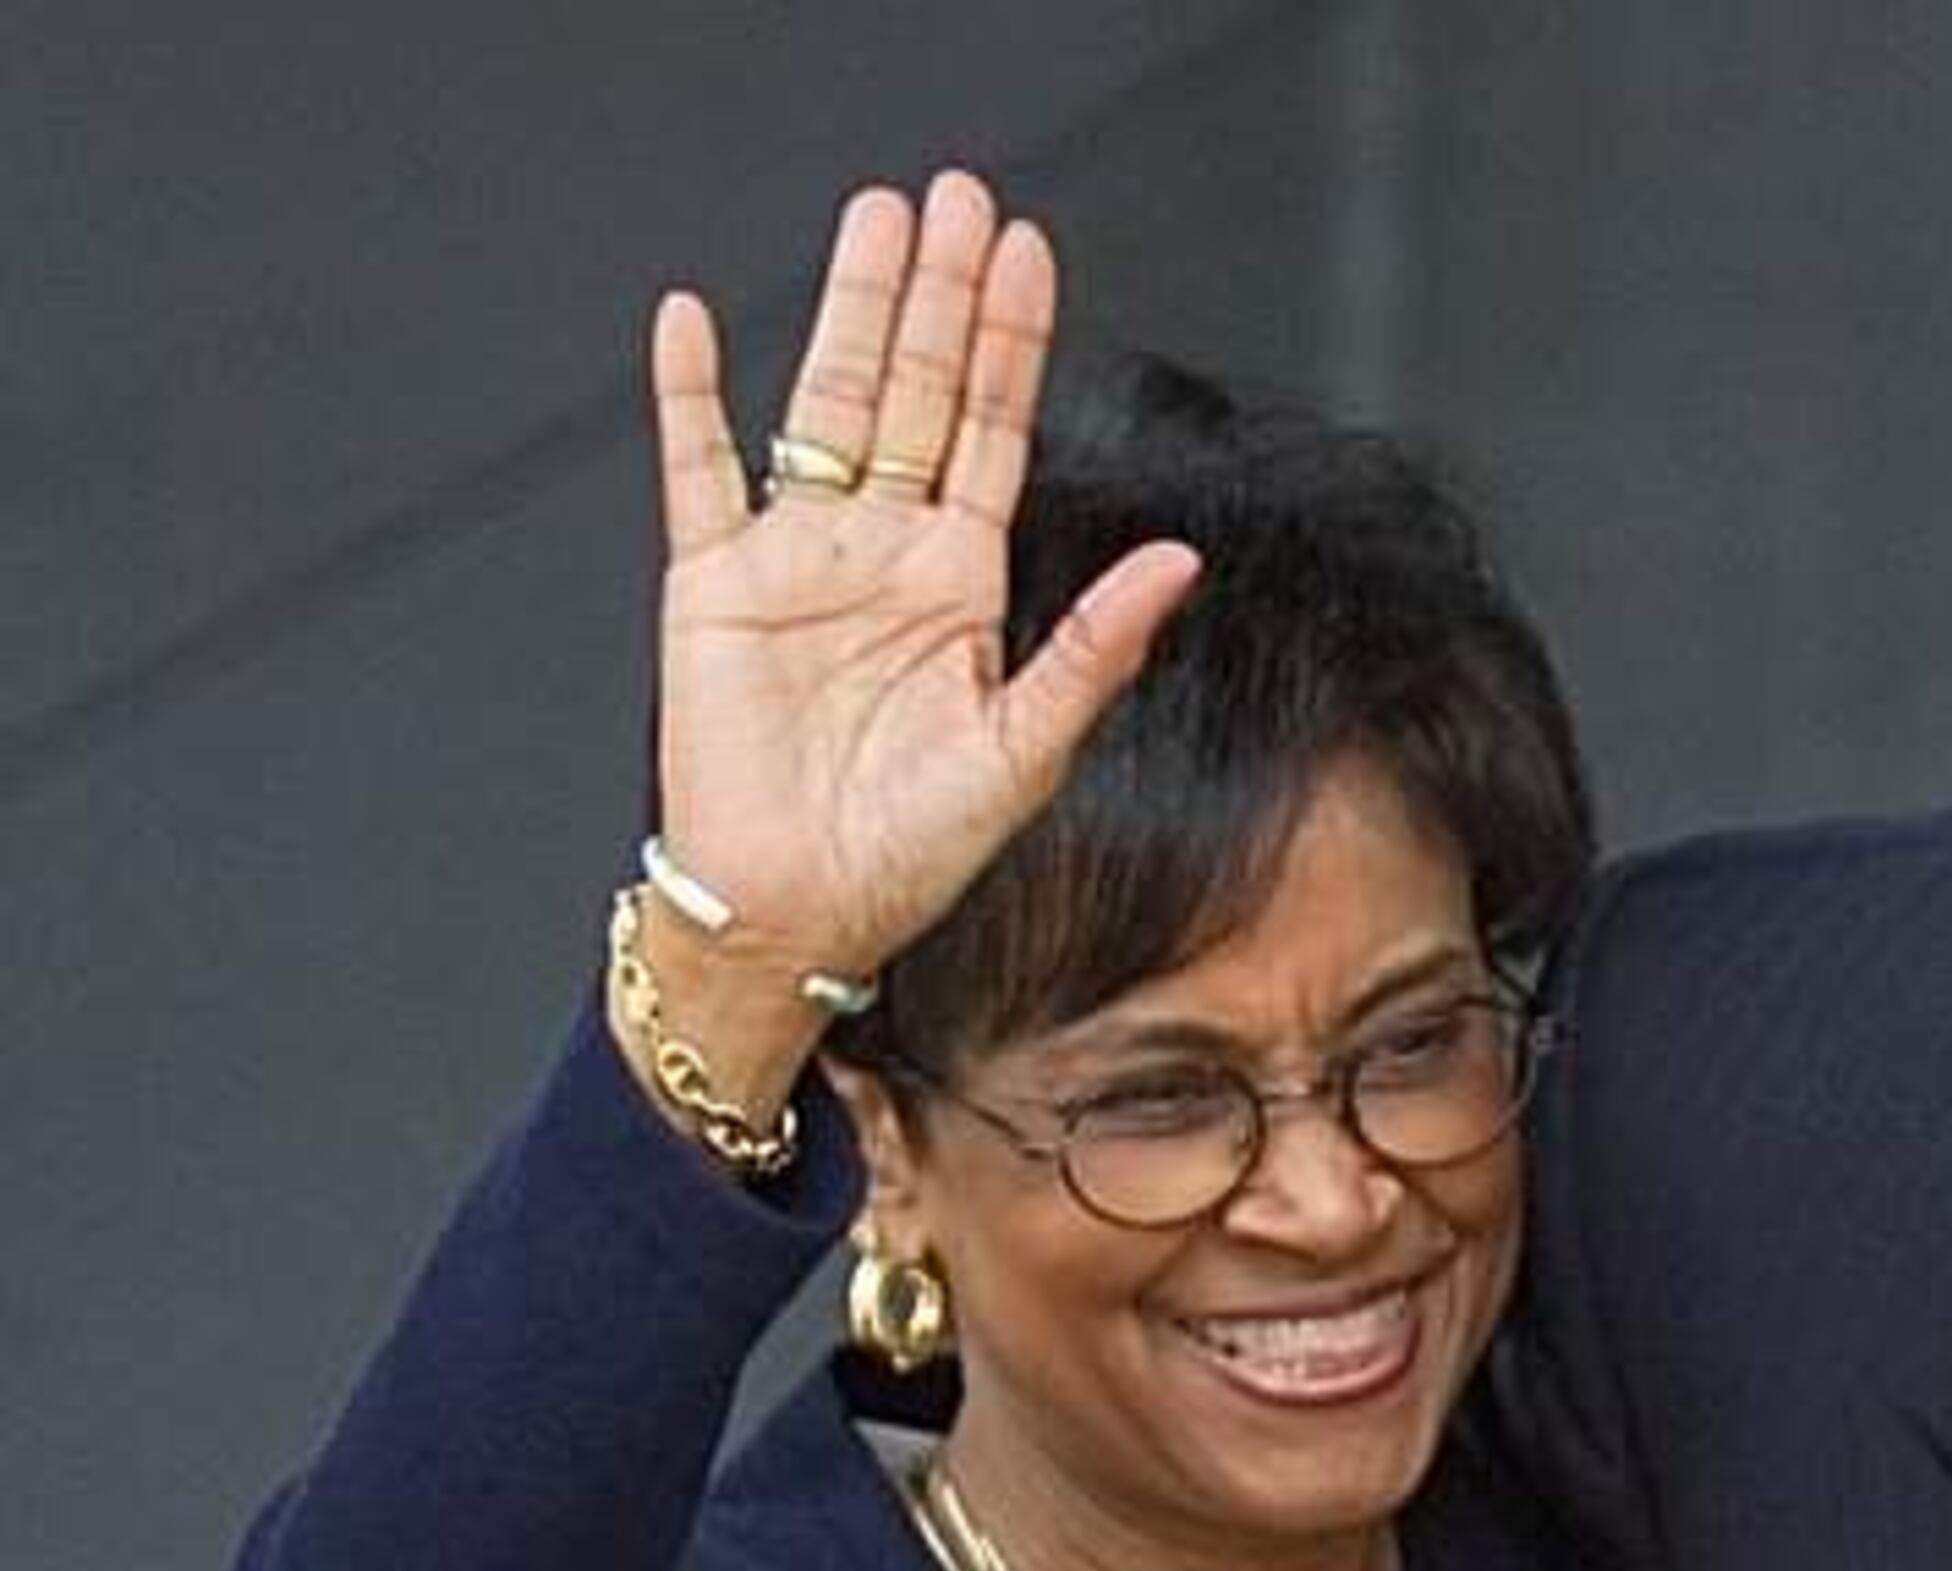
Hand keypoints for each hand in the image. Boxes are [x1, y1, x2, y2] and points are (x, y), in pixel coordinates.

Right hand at [644, 170, 1199, 1004]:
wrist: (799, 914)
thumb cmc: (914, 850)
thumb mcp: (1026, 748)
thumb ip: (1095, 647)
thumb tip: (1181, 558)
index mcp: (959, 580)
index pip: (990, 429)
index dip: (1008, 340)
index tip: (1027, 250)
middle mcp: (881, 550)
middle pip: (912, 389)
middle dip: (936, 294)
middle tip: (954, 194)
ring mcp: (796, 557)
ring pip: (823, 403)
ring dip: (847, 312)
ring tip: (872, 219)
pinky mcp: (712, 586)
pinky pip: (696, 472)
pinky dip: (689, 398)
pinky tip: (689, 322)